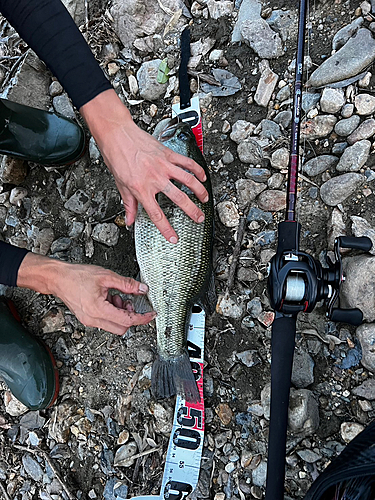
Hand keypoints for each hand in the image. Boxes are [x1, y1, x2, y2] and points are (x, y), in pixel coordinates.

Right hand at [17, 253, 155, 334]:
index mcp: (98, 310)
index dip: (142, 318)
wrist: (58, 278)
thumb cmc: (77, 276)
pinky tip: (108, 299)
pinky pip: (106, 321)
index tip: (151, 315)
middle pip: (122, 328)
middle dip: (130, 315)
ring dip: (120, 314)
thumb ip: (126, 284)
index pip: (127, 320)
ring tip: (115, 296)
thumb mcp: (106, 276)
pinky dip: (112, 312)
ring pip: (114, 326)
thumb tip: (142, 289)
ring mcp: (89, 321)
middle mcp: (93, 319)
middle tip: (128, 301)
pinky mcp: (87, 319)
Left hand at [80, 89, 208, 243]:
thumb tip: (130, 220)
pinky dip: (197, 170)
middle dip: (192, 211)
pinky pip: (187, 163)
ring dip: (199, 191)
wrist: (117, 135)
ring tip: (205, 199)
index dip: (166, 229)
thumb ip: (129, 204)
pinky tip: (202, 176)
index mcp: (142, 189)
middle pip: (179, 199)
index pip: (157, 215)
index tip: (174, 238)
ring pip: (188, 180)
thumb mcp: (121, 185)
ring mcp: (163, 166)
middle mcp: (155, 179)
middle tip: (199, 218)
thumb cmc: (117, 157)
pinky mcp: (168, 154)